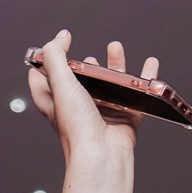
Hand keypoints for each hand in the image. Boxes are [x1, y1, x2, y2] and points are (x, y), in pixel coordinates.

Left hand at [25, 30, 156, 167]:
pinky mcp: (123, 118)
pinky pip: (137, 94)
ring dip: (114, 65)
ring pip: (109, 85)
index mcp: (56, 102)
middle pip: (79, 83)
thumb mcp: (60, 83)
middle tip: (88, 58)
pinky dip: (144, 78)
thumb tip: (60, 36)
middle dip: (84, 67)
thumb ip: (55, 56)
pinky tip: (149, 64)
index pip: (42, 82)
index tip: (53, 48)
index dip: (44, 64)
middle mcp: (77, 109)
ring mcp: (101, 114)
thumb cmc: (77, 126)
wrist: (101, 156)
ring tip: (116, 47)